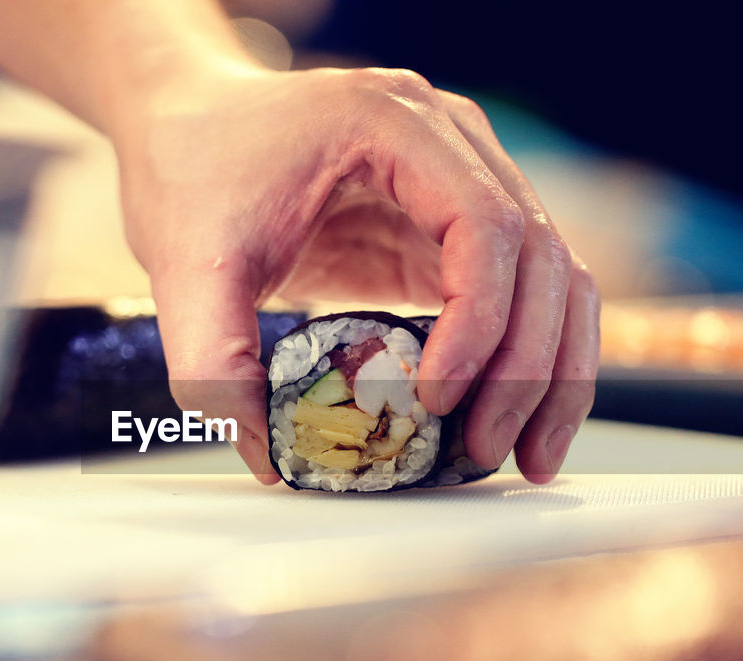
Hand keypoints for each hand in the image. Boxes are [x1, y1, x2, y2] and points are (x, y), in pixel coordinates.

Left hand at [115, 65, 599, 484]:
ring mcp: (461, 184)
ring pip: (555, 279)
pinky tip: (513, 421)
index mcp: (393, 122)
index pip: (485, 223)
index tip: (434, 397)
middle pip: (541, 256)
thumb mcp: (186, 263)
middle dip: (528, 368)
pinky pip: (521, 297)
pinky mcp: (451, 233)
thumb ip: (214, 359)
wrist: (189, 132)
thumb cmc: (193, 169)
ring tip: (523, 455)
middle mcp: (449, 143)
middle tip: (485, 450)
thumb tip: (270, 452)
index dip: (479, 322)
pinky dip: (528, 361)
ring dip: (554, 374)